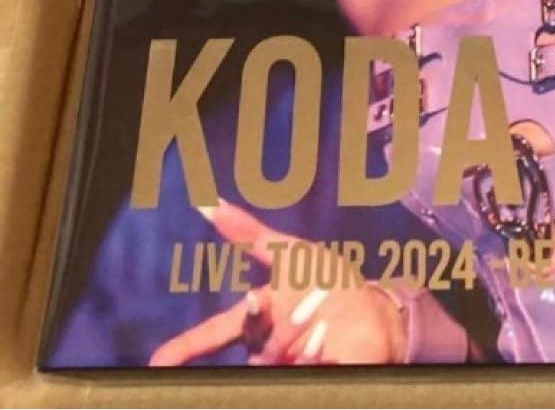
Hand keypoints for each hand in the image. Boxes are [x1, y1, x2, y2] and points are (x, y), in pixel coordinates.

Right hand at [148, 200, 405, 365]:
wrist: (374, 311)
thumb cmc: (325, 283)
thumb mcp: (290, 253)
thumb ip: (249, 233)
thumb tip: (208, 202)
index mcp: (257, 321)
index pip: (212, 334)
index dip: (182, 350)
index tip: (156, 363)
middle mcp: (268, 349)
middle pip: (258, 343)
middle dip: (271, 326)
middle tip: (283, 304)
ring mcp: (293, 365)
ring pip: (282, 359)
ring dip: (306, 343)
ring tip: (326, 327)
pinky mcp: (322, 376)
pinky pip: (316, 369)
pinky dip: (321, 357)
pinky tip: (330, 347)